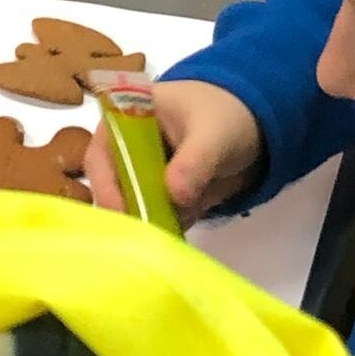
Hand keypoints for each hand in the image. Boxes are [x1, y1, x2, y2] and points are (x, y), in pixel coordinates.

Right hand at [83, 80, 263, 227]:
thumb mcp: (213, 133)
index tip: (124, 215)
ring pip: (134, 211)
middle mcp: (126, 151)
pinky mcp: (161, 199)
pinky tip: (183, 238)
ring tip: (171, 240)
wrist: (254, 126)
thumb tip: (175, 195)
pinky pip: (157, 222)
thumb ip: (195, 160)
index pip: (100, 156)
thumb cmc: (224, 115)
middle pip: (112, 191)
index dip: (106, 186)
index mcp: (125, 120)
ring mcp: (144, 177)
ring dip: (150, 228)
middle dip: (130, 215)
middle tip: (149, 240)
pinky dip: (168, 233)